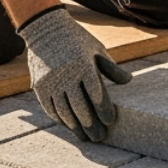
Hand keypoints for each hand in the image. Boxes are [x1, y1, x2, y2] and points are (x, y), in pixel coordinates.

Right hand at [19, 5, 132, 142]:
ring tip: (85, 137)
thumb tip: (128, 81)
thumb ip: (111, 67)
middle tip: (100, 138)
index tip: (110, 121)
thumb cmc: (76, 40)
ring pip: (65, 111)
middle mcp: (66, 75)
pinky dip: (61, 120)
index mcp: (84, 65)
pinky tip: (69, 126)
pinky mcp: (39, 86)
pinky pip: (51, 108)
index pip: (97, 94)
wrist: (45, 29)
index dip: (104, 110)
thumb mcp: (96, 49)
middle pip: (81, 107)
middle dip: (91, 125)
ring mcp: (51, 82)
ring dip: (76, 127)